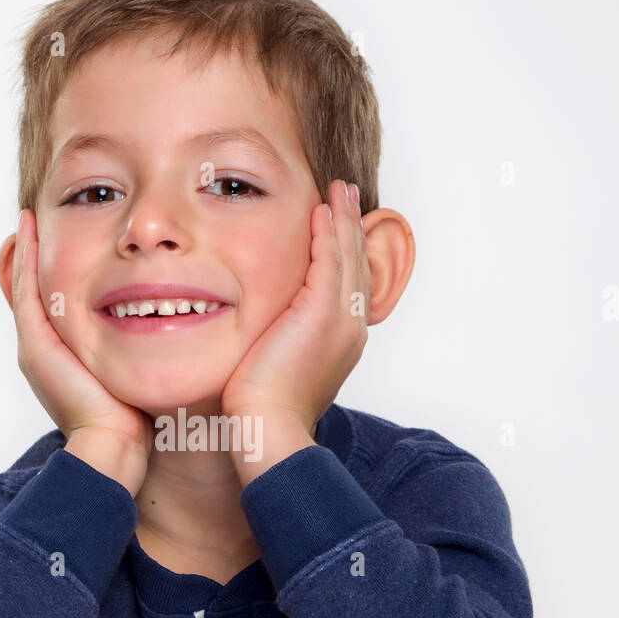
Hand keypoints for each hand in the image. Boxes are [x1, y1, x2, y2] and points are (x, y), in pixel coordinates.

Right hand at [11, 210, 154, 459]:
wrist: (114, 447)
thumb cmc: (133, 417)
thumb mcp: (135, 369)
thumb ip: (140, 346)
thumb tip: (168, 321)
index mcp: (63, 354)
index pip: (50, 301)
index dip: (52, 268)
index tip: (64, 235)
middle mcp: (42, 349)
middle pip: (29, 290)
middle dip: (32, 255)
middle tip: (35, 219)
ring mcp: (35, 346)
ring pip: (23, 286)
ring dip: (26, 249)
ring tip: (30, 217)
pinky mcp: (36, 345)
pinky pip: (27, 291)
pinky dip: (28, 260)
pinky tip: (32, 231)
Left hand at [221, 180, 369, 432]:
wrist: (267, 428)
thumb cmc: (261, 409)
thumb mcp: (274, 366)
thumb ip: (276, 341)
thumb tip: (261, 333)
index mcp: (342, 340)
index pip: (348, 283)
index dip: (345, 250)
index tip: (338, 222)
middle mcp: (351, 328)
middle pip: (356, 263)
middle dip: (352, 226)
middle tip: (348, 193)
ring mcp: (342, 319)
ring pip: (348, 256)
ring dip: (343, 218)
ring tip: (339, 189)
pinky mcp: (323, 313)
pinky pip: (330, 259)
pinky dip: (328, 231)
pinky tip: (320, 208)